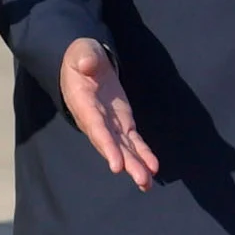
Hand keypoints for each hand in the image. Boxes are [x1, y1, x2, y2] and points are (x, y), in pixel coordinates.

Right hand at [58, 38, 158, 190]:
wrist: (84, 62)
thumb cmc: (81, 56)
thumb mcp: (81, 51)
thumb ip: (85, 58)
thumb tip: (87, 64)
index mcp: (84, 104)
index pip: (97, 128)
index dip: (107, 146)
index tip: (117, 166)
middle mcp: (96, 120)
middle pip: (112, 145)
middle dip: (127, 163)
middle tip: (141, 180)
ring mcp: (110, 124)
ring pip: (123, 148)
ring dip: (136, 165)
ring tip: (147, 183)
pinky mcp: (123, 123)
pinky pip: (133, 141)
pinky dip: (143, 154)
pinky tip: (153, 168)